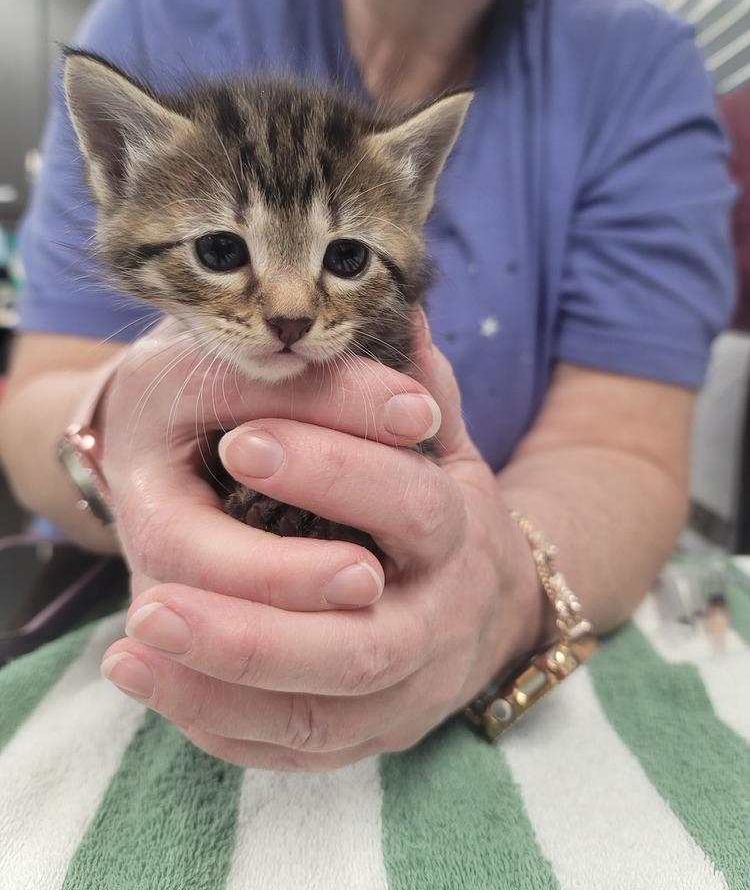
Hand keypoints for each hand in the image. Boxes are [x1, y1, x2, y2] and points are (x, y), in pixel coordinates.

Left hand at [100, 318, 546, 769]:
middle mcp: (439, 624)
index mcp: (459, 534)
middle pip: (359, 644)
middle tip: (155, 600)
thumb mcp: (450, 453)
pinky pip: (294, 750)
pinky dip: (221, 724)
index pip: (405, 505)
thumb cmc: (451, 520)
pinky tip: (153, 684)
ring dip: (219, 686)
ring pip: (316, 713)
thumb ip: (421, 391)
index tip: (240, 441)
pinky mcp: (372, 736)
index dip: (332, 473)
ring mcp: (408, 694)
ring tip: (131, 647)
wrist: (496, 614)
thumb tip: (402, 308)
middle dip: (255, 627)